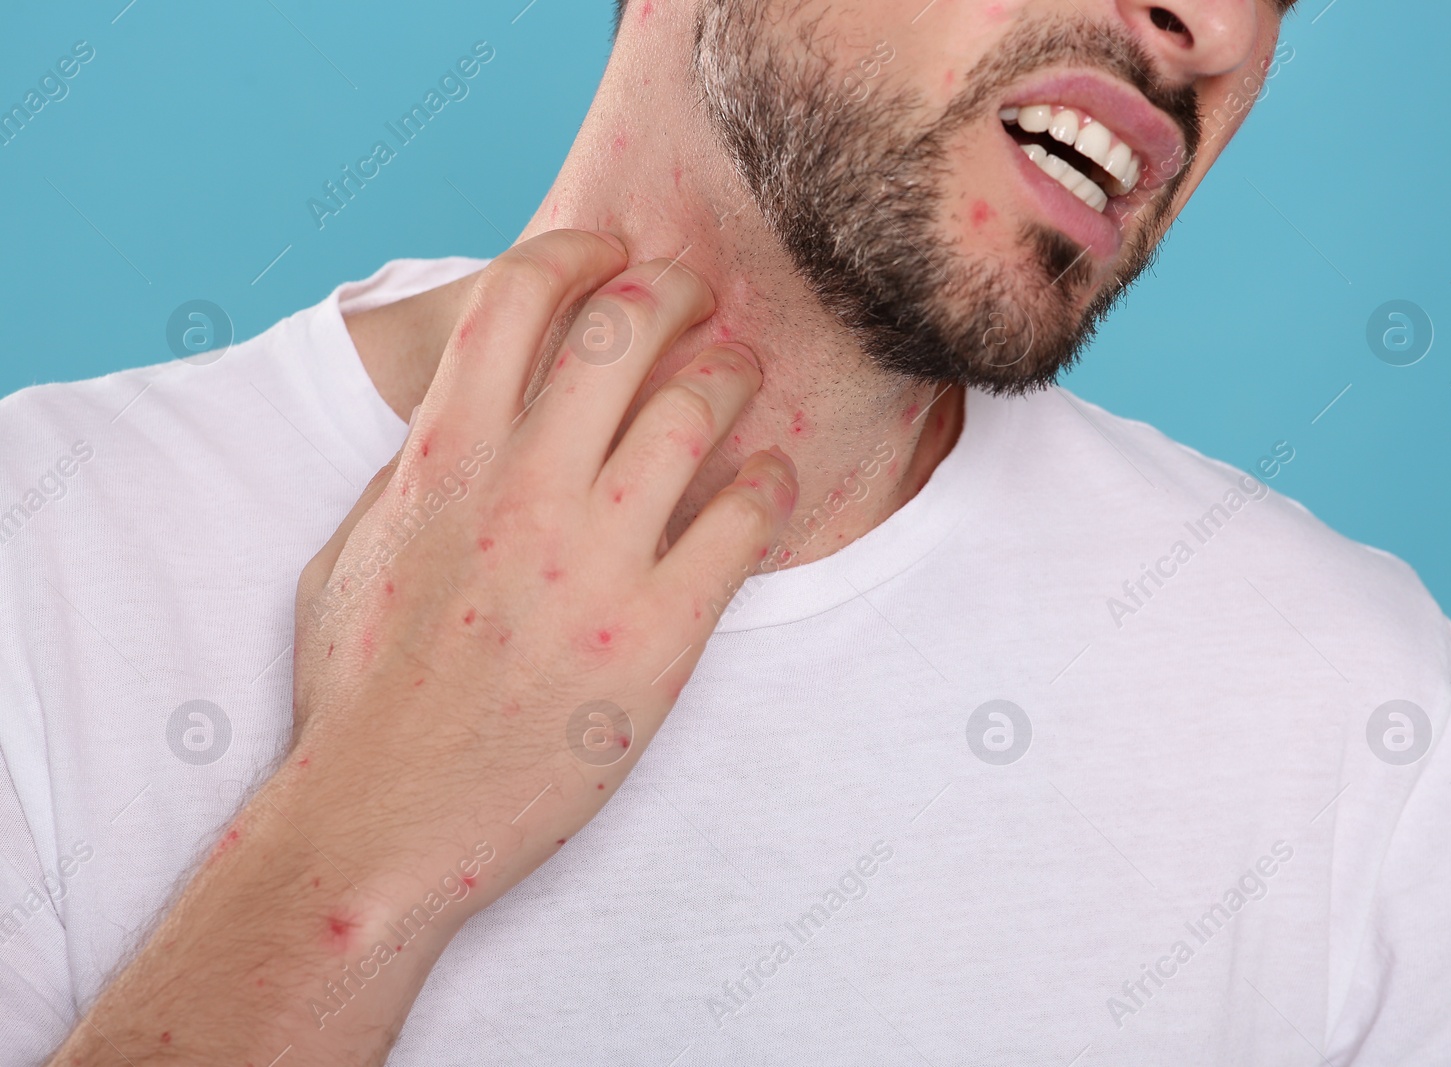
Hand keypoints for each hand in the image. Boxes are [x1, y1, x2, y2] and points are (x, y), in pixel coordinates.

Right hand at [290, 228, 796, 921]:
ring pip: (699, 410)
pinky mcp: (658, 635)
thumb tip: (459, 419)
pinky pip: (744, 521)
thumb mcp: (350, 553)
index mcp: (442, 459)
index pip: (519, 297)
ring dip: (733, 376)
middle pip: (628, 329)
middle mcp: (524, 490)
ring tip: (741, 379)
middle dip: (675, 292)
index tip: (609, 252)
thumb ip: (410, 471)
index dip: (575, 251)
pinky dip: (768, 481)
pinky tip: (767, 477)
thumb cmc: (360, 693)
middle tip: (697, 301)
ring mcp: (596, 561)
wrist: (387, 821)